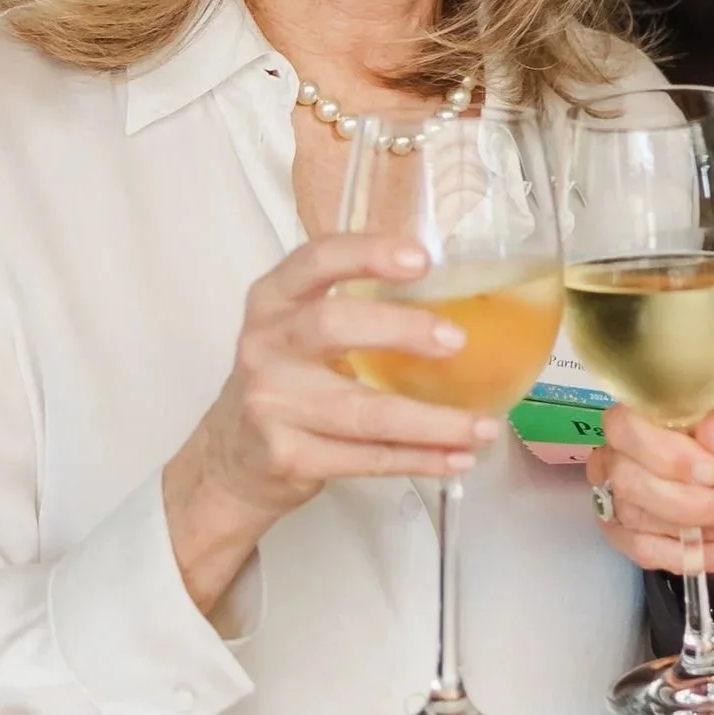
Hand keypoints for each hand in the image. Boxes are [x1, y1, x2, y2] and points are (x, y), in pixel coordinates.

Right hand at [163, 232, 500, 614]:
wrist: (230, 461)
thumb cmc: (285, 382)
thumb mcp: (298, 332)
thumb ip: (355, 310)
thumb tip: (462, 301)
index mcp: (273, 300)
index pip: (316, 260)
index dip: (368, 254)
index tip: (421, 258)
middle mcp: (265, 346)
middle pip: (334, 327)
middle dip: (402, 330)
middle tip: (458, 341)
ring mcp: (272, 404)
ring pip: (364, 412)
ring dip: (433, 422)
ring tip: (483, 427)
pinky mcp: (288, 456)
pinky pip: (366, 458)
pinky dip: (418, 459)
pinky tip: (455, 456)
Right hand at [587, 396, 713, 597]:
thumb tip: (710, 433)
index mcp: (660, 412)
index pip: (627, 423)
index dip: (663, 451)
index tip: (712, 471)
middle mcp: (628, 448)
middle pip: (626, 476)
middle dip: (687, 501)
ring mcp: (621, 491)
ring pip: (633, 515)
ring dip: (694, 527)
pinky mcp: (625, 531)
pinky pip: (640, 549)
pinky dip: (685, 555)